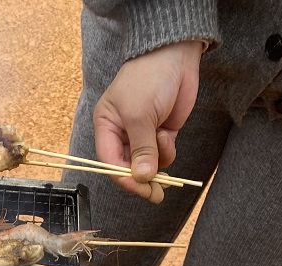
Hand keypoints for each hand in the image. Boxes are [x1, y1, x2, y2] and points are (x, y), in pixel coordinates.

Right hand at [93, 41, 202, 201]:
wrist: (174, 55)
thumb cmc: (148, 79)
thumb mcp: (140, 116)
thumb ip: (141, 149)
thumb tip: (142, 178)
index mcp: (106, 128)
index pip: (110, 163)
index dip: (124, 179)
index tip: (141, 189)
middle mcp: (122, 135)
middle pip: (128, 169)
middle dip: (143, 179)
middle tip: (157, 194)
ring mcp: (142, 135)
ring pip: (148, 164)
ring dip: (158, 159)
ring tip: (164, 138)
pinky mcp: (160, 134)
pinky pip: (162, 156)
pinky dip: (167, 151)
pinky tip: (168, 133)